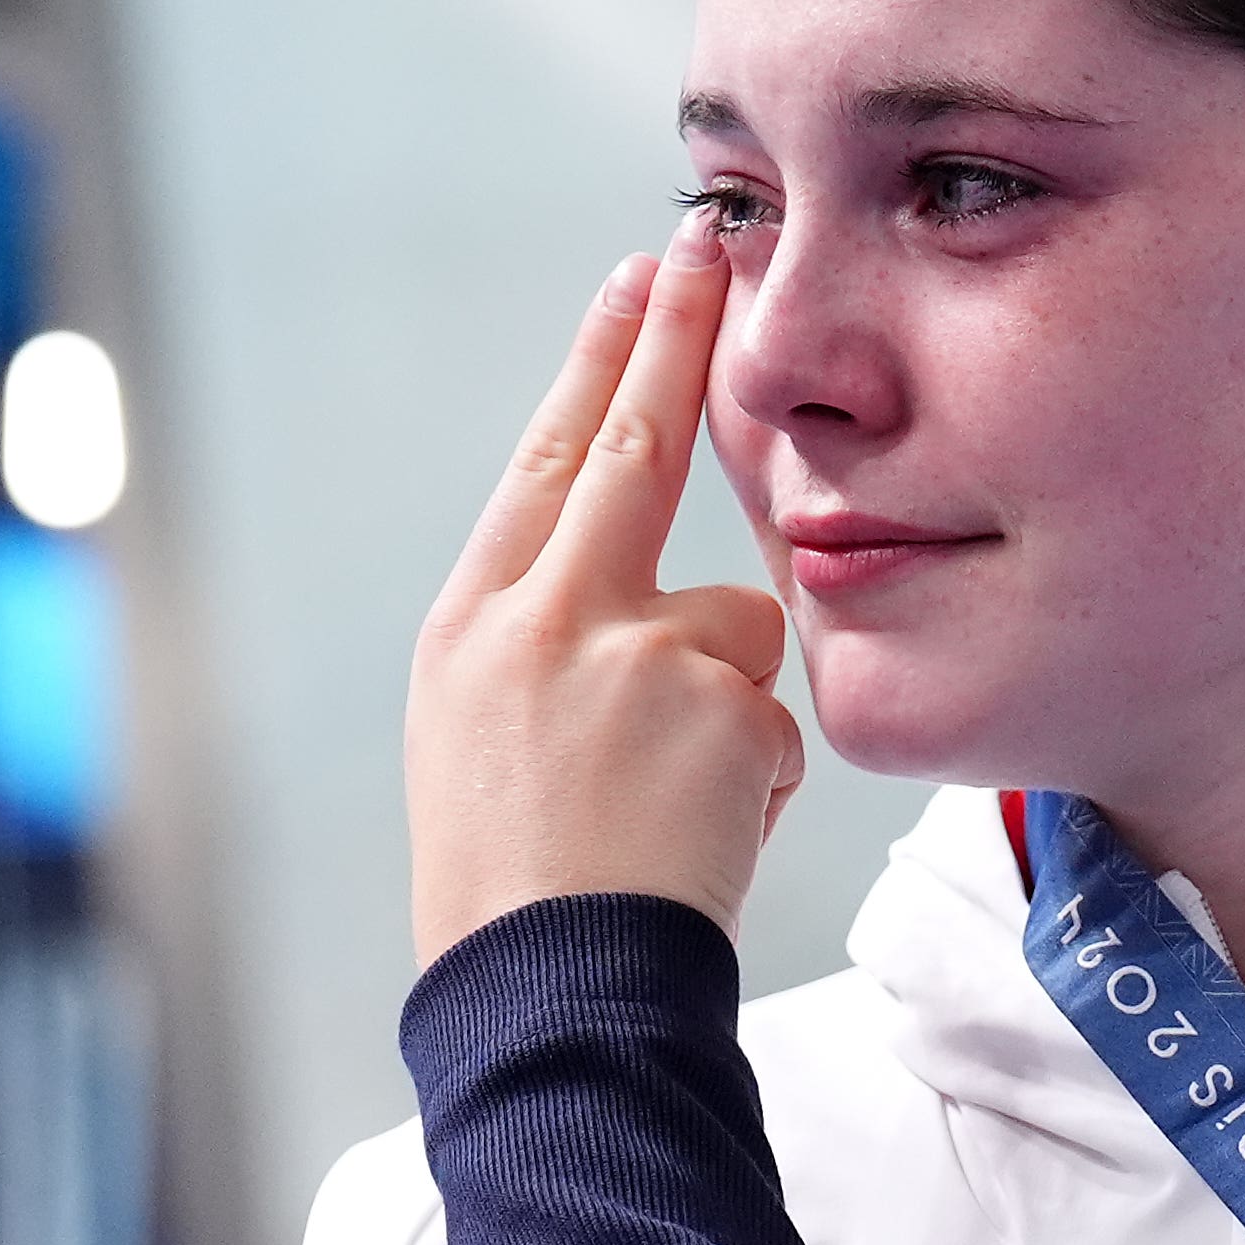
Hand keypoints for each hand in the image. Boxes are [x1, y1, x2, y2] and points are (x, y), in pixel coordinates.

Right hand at [408, 213, 803, 963]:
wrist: (544, 998)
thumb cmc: (513, 892)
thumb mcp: (482, 742)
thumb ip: (547, 643)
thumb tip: (629, 586)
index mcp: (472, 625)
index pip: (543, 460)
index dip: (598, 363)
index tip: (632, 281)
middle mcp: (543, 620)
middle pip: (631, 445)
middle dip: (675, 336)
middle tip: (705, 245)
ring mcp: (632, 656)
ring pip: (735, 624)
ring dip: (726, 706)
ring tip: (664, 806)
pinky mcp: (717, 710)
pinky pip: (772, 721)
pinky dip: (755, 781)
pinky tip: (697, 841)